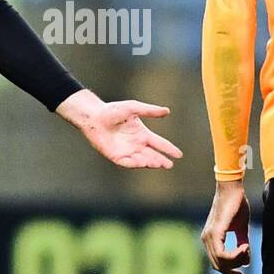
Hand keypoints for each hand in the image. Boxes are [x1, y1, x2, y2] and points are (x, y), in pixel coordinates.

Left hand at [57, 89, 182, 168]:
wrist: (94, 117)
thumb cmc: (113, 110)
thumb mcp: (133, 108)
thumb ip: (150, 110)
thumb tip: (167, 111)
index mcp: (142, 134)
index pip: (159, 143)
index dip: (169, 149)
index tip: (179, 155)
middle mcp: (136, 144)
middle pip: (152, 155)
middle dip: (161, 160)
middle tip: (169, 164)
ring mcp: (127, 151)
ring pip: (142, 160)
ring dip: (150, 162)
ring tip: (158, 163)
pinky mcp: (116, 156)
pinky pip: (127, 162)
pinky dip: (135, 163)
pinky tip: (143, 163)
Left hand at [201, 180, 249, 273]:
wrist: (233, 188)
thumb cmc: (237, 205)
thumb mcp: (241, 228)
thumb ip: (242, 243)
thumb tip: (246, 260)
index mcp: (210, 239)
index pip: (217, 264)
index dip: (230, 271)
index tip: (243, 271)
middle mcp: (206, 239)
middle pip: (218, 266)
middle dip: (234, 268)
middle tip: (247, 258)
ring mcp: (209, 236)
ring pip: (221, 262)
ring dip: (237, 260)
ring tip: (247, 250)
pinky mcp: (215, 231)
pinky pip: (222, 254)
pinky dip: (235, 255)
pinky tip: (245, 248)